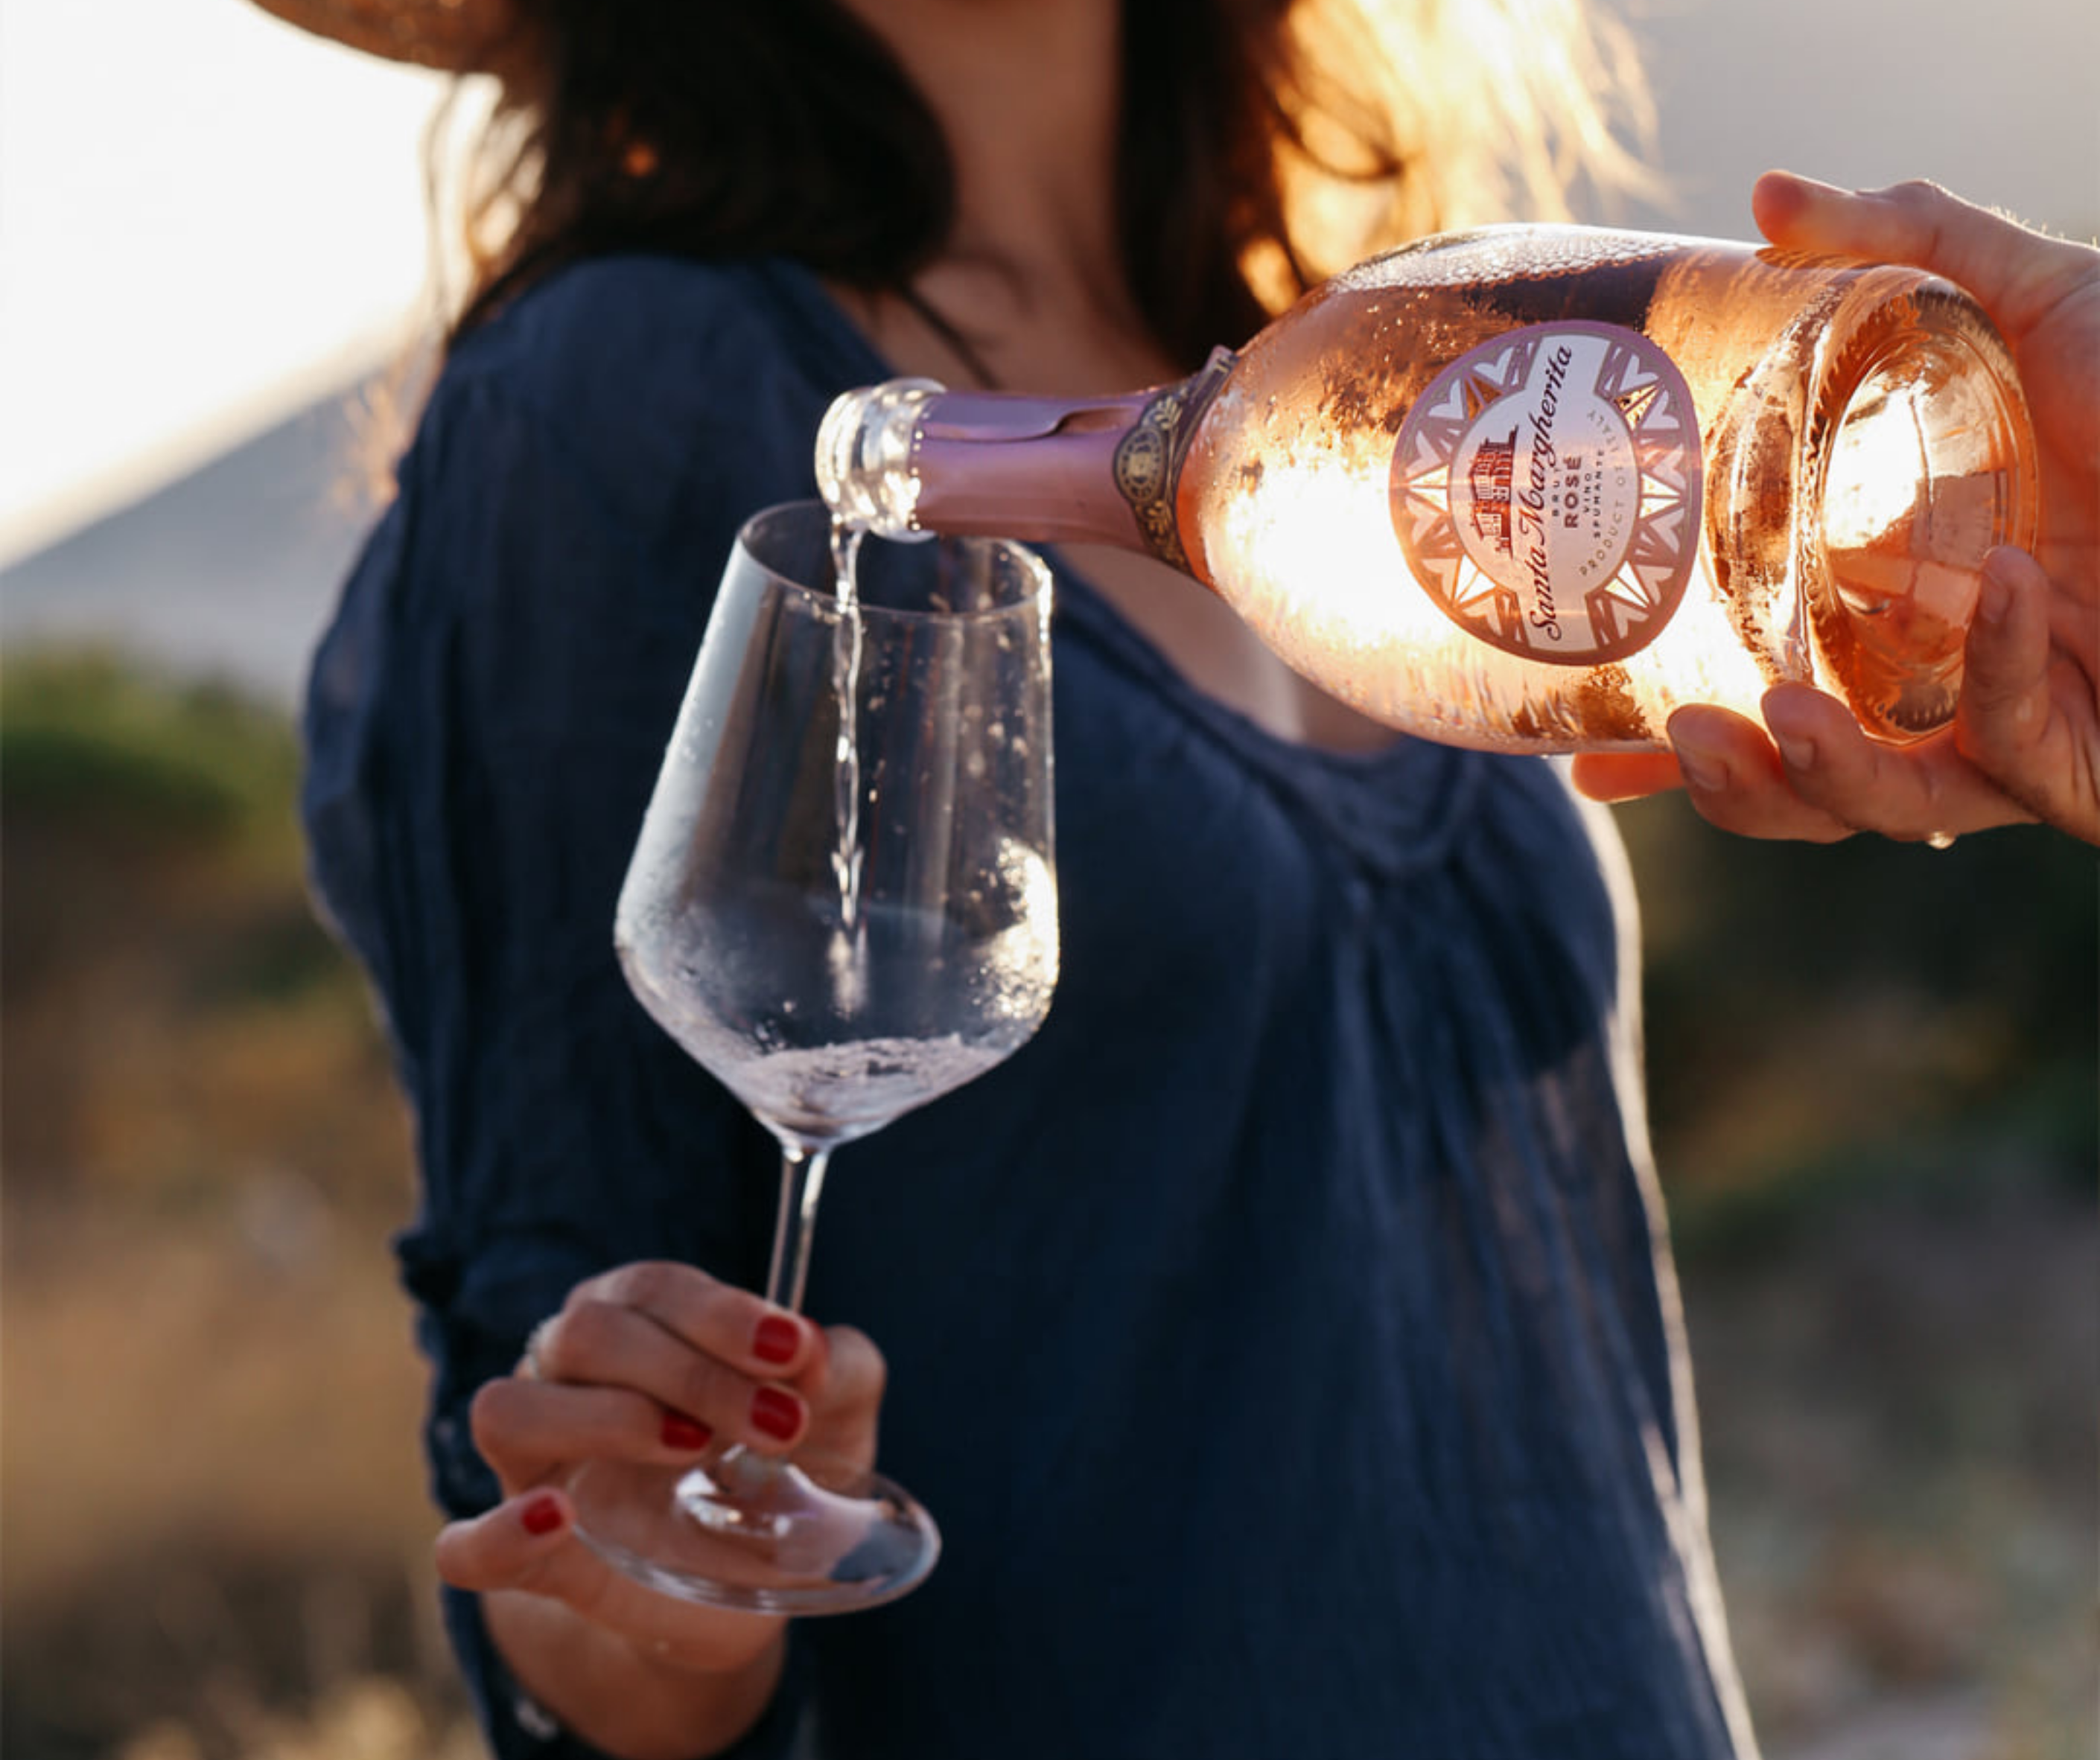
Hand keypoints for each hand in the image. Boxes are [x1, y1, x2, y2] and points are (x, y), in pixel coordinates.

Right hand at [431, 1263, 886, 1750]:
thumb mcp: (836, 1419)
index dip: (721, 1312)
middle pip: (588, 1331)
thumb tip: (818, 1351)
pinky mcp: (528, 1561)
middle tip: (781, 1426)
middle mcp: (568, 1376)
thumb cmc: (779, 1468)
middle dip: (692, 1371)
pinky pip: (464, 1547)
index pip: (653, 1288)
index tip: (794, 1350)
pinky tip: (557, 1517)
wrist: (744, 1585)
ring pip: (509, 1407)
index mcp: (636, 1321)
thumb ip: (841, 1372)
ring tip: (692, 1450)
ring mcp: (535, 1467)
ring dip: (605, 1419)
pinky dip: (496, 1533)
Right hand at [1574, 172, 2099, 843]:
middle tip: (1671, 739)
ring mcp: (2015, 728)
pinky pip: (2012, 750)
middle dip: (1725, 784)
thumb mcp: (2032, 299)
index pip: (1761, 684)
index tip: (1579, 744)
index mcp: (1897, 602)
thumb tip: (1761, 194)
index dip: (1671, 728)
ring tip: (1768, 725)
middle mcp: (1940, 681)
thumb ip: (1899, 244)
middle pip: (1805, 778)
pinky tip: (2006, 590)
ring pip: (1884, 808)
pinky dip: (1996, 672)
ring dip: (1813, 784)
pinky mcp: (2084, 766)